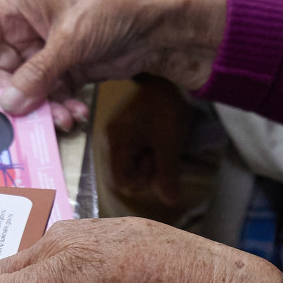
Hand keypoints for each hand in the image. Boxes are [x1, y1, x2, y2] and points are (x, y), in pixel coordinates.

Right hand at [0, 0, 227, 124]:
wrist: (158, 24)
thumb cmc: (114, 9)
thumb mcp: (72, 39)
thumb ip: (37, 73)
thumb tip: (6, 103)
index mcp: (17, 7)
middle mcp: (24, 29)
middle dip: (15, 98)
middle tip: (29, 118)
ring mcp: (44, 52)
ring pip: (23, 90)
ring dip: (41, 108)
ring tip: (66, 116)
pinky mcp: (64, 70)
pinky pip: (46, 96)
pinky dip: (58, 107)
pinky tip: (76, 113)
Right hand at [104, 76, 193, 211]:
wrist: (168, 79)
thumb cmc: (166, 110)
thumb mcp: (170, 143)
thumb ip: (168, 174)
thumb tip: (171, 202)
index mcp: (117, 141)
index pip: (122, 181)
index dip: (142, 179)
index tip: (156, 161)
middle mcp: (111, 138)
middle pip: (124, 173)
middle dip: (144, 170)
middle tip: (159, 153)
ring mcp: (117, 133)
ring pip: (129, 163)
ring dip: (146, 161)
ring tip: (159, 146)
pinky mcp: (125, 129)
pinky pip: (132, 151)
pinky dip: (145, 152)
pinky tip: (155, 142)